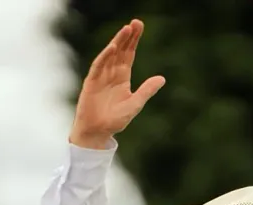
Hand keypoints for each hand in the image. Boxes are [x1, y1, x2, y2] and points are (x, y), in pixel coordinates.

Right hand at [69, 19, 164, 149]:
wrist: (97, 133)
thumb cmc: (114, 121)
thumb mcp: (135, 104)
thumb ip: (146, 91)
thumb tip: (162, 78)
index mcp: (122, 77)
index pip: (129, 54)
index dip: (134, 40)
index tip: (139, 26)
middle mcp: (111, 73)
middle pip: (120, 50)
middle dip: (127, 36)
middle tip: (135, 23)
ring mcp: (100, 77)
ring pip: (109, 55)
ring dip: (117, 42)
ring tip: (126, 29)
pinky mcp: (91, 83)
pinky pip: (98, 67)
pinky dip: (104, 57)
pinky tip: (112, 48)